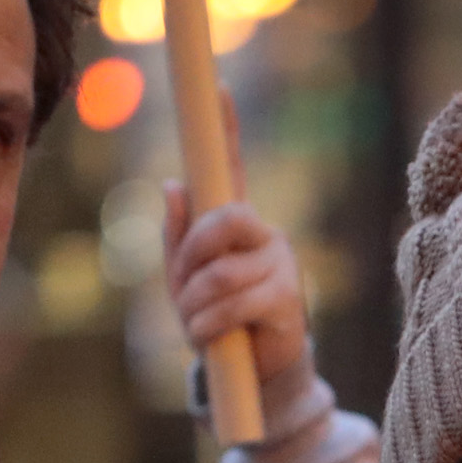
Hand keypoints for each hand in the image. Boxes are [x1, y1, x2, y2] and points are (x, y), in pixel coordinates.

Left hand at [159, 89, 310, 393]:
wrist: (255, 374)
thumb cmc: (218, 320)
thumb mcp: (185, 279)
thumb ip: (177, 237)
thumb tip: (173, 185)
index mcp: (236, 225)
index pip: (231, 168)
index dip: (226, 128)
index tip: (218, 87)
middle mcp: (265, 235)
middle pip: (224, 219)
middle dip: (192, 256)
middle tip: (183, 289)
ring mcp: (282, 266)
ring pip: (220, 272)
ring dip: (194, 305)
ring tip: (196, 325)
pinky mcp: (288, 301)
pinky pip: (234, 303)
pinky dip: (209, 326)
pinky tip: (212, 338)